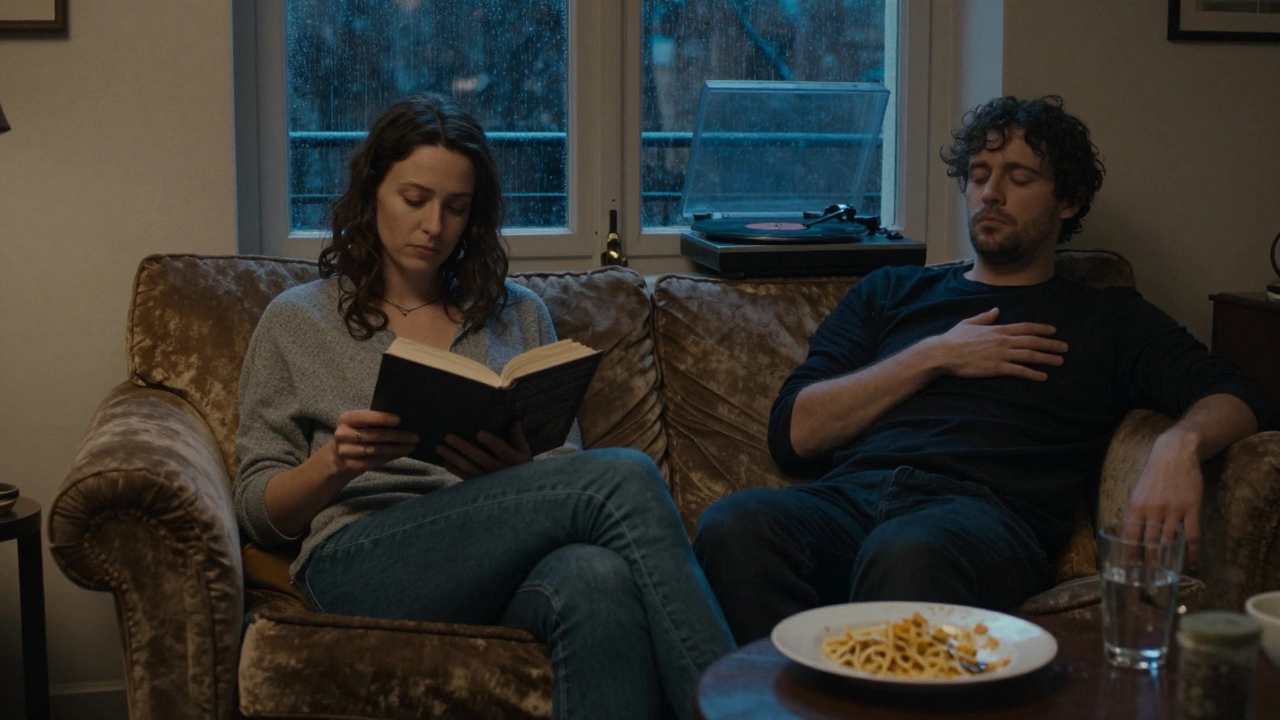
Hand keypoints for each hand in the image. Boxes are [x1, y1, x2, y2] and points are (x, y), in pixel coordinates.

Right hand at [329, 410, 418, 481]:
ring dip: (397, 448)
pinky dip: (391, 457)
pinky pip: (375, 461)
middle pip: (374, 435)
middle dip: (397, 436)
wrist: (338, 458)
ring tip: (412, 446)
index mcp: (346, 419)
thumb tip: (403, 421)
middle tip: (415, 436)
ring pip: (376, 449)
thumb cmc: (356, 435)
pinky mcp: (351, 465)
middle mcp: (343, 434)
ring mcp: (345, 451)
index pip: (365, 417)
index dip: (382, 418)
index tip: (399, 420)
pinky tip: (402, 453)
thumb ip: (375, 421)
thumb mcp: (359, 425)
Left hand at [437, 421, 533, 479]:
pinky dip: (455, 470)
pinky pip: (466, 478)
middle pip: (480, 458)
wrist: (519, 493)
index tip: (479, 433)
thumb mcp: (524, 453)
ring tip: (439, 448)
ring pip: (469, 468)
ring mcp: (488, 479)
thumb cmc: (521, 468)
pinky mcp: (480, 486)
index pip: (502, 450)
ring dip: (453, 458)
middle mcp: (499, 470)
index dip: (491, 442)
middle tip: (447, 437)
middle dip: (463, 447)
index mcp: (513, 460)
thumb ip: (518, 437)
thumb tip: (516, 421)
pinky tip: (445, 462)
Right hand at [930, 308, 1067, 380]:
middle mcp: (1003, 340)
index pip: (1025, 327)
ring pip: (1030, 355)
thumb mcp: (969, 323)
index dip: (1041, 328)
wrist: (943, 353)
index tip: (1054, 331)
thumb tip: (996, 309)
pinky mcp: (996, 368)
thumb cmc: (953, 339)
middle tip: (1065, 348)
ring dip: (1047, 358)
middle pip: (1032, 341)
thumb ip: (985, 316)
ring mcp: (1001, 354)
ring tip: (1060, 361)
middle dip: (1051, 344)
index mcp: (997, 329)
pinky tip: (1043, 376)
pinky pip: (1019, 370)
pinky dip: (1033, 373)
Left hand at [1123, 433, 1203, 568]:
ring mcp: (1173, 509)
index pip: (1130, 536)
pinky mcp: (1191, 508)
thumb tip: (1129, 536)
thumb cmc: (1153, 475)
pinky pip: (1192, 535)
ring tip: (1168, 575)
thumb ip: (1134, 514)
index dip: (1130, 555)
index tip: (1130, 570)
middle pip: (1150, 543)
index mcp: (1136, 506)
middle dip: (1149, 563)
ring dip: (1169, 560)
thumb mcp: (1136, 492)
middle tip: (1150, 579)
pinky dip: (1192, 552)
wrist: (1174, 454)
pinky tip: (1192, 564)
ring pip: (1170, 542)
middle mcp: (1153, 510)